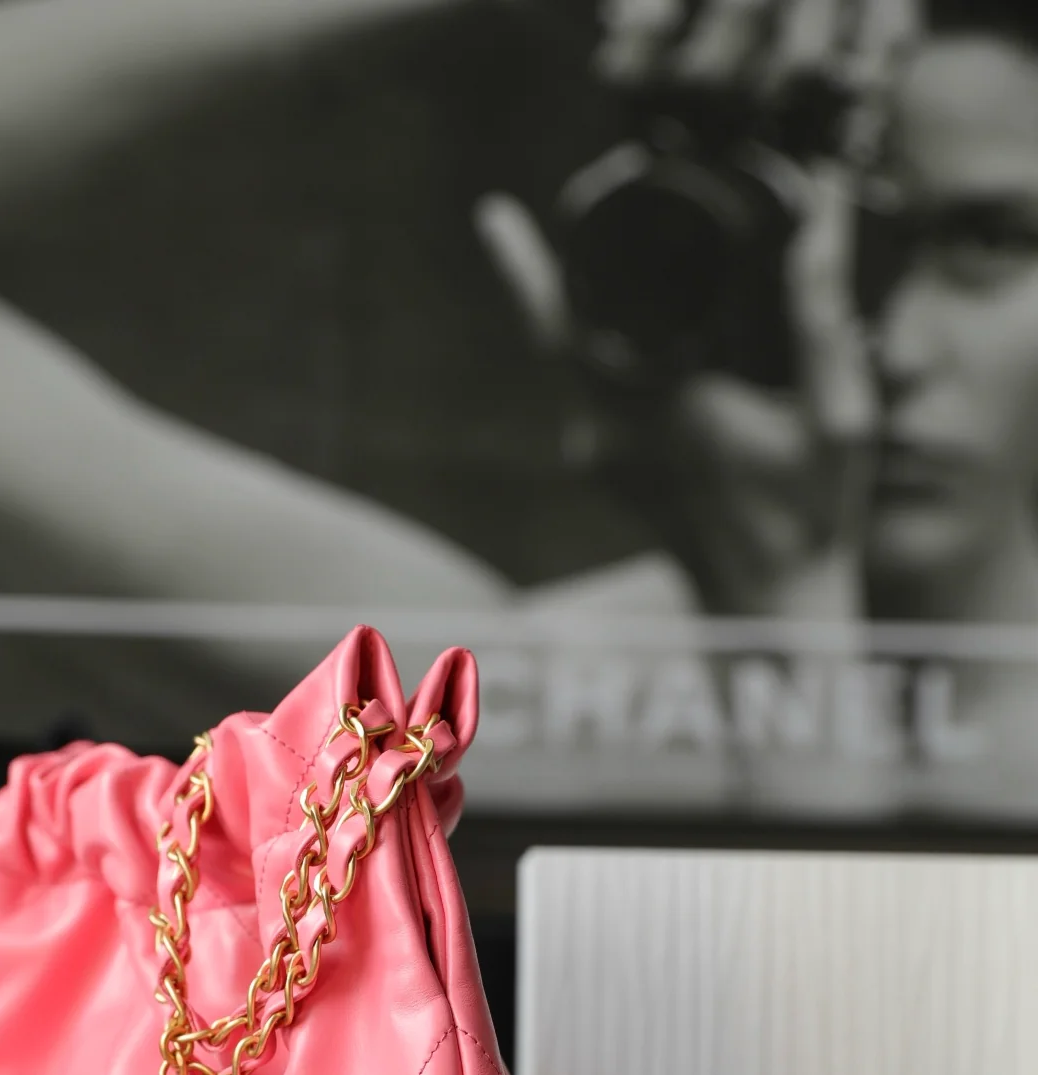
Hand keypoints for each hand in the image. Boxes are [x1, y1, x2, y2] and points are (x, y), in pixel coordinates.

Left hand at [478, 0, 921, 620]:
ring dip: (564, 303)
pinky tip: (622, 316)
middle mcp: (611, 432)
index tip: (491, 217)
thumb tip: (826, 214)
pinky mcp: (601, 468)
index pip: (568, 321)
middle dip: (538, 266)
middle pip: (545, 332)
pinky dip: (591, 345)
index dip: (524, 265)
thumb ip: (823, 314)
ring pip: (558, 361)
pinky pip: (580, 389)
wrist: (767, 606)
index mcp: (659, 407)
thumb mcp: (837, 416)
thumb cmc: (807, 519)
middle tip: (511, 218)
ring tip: (571, 244)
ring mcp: (599, 455)